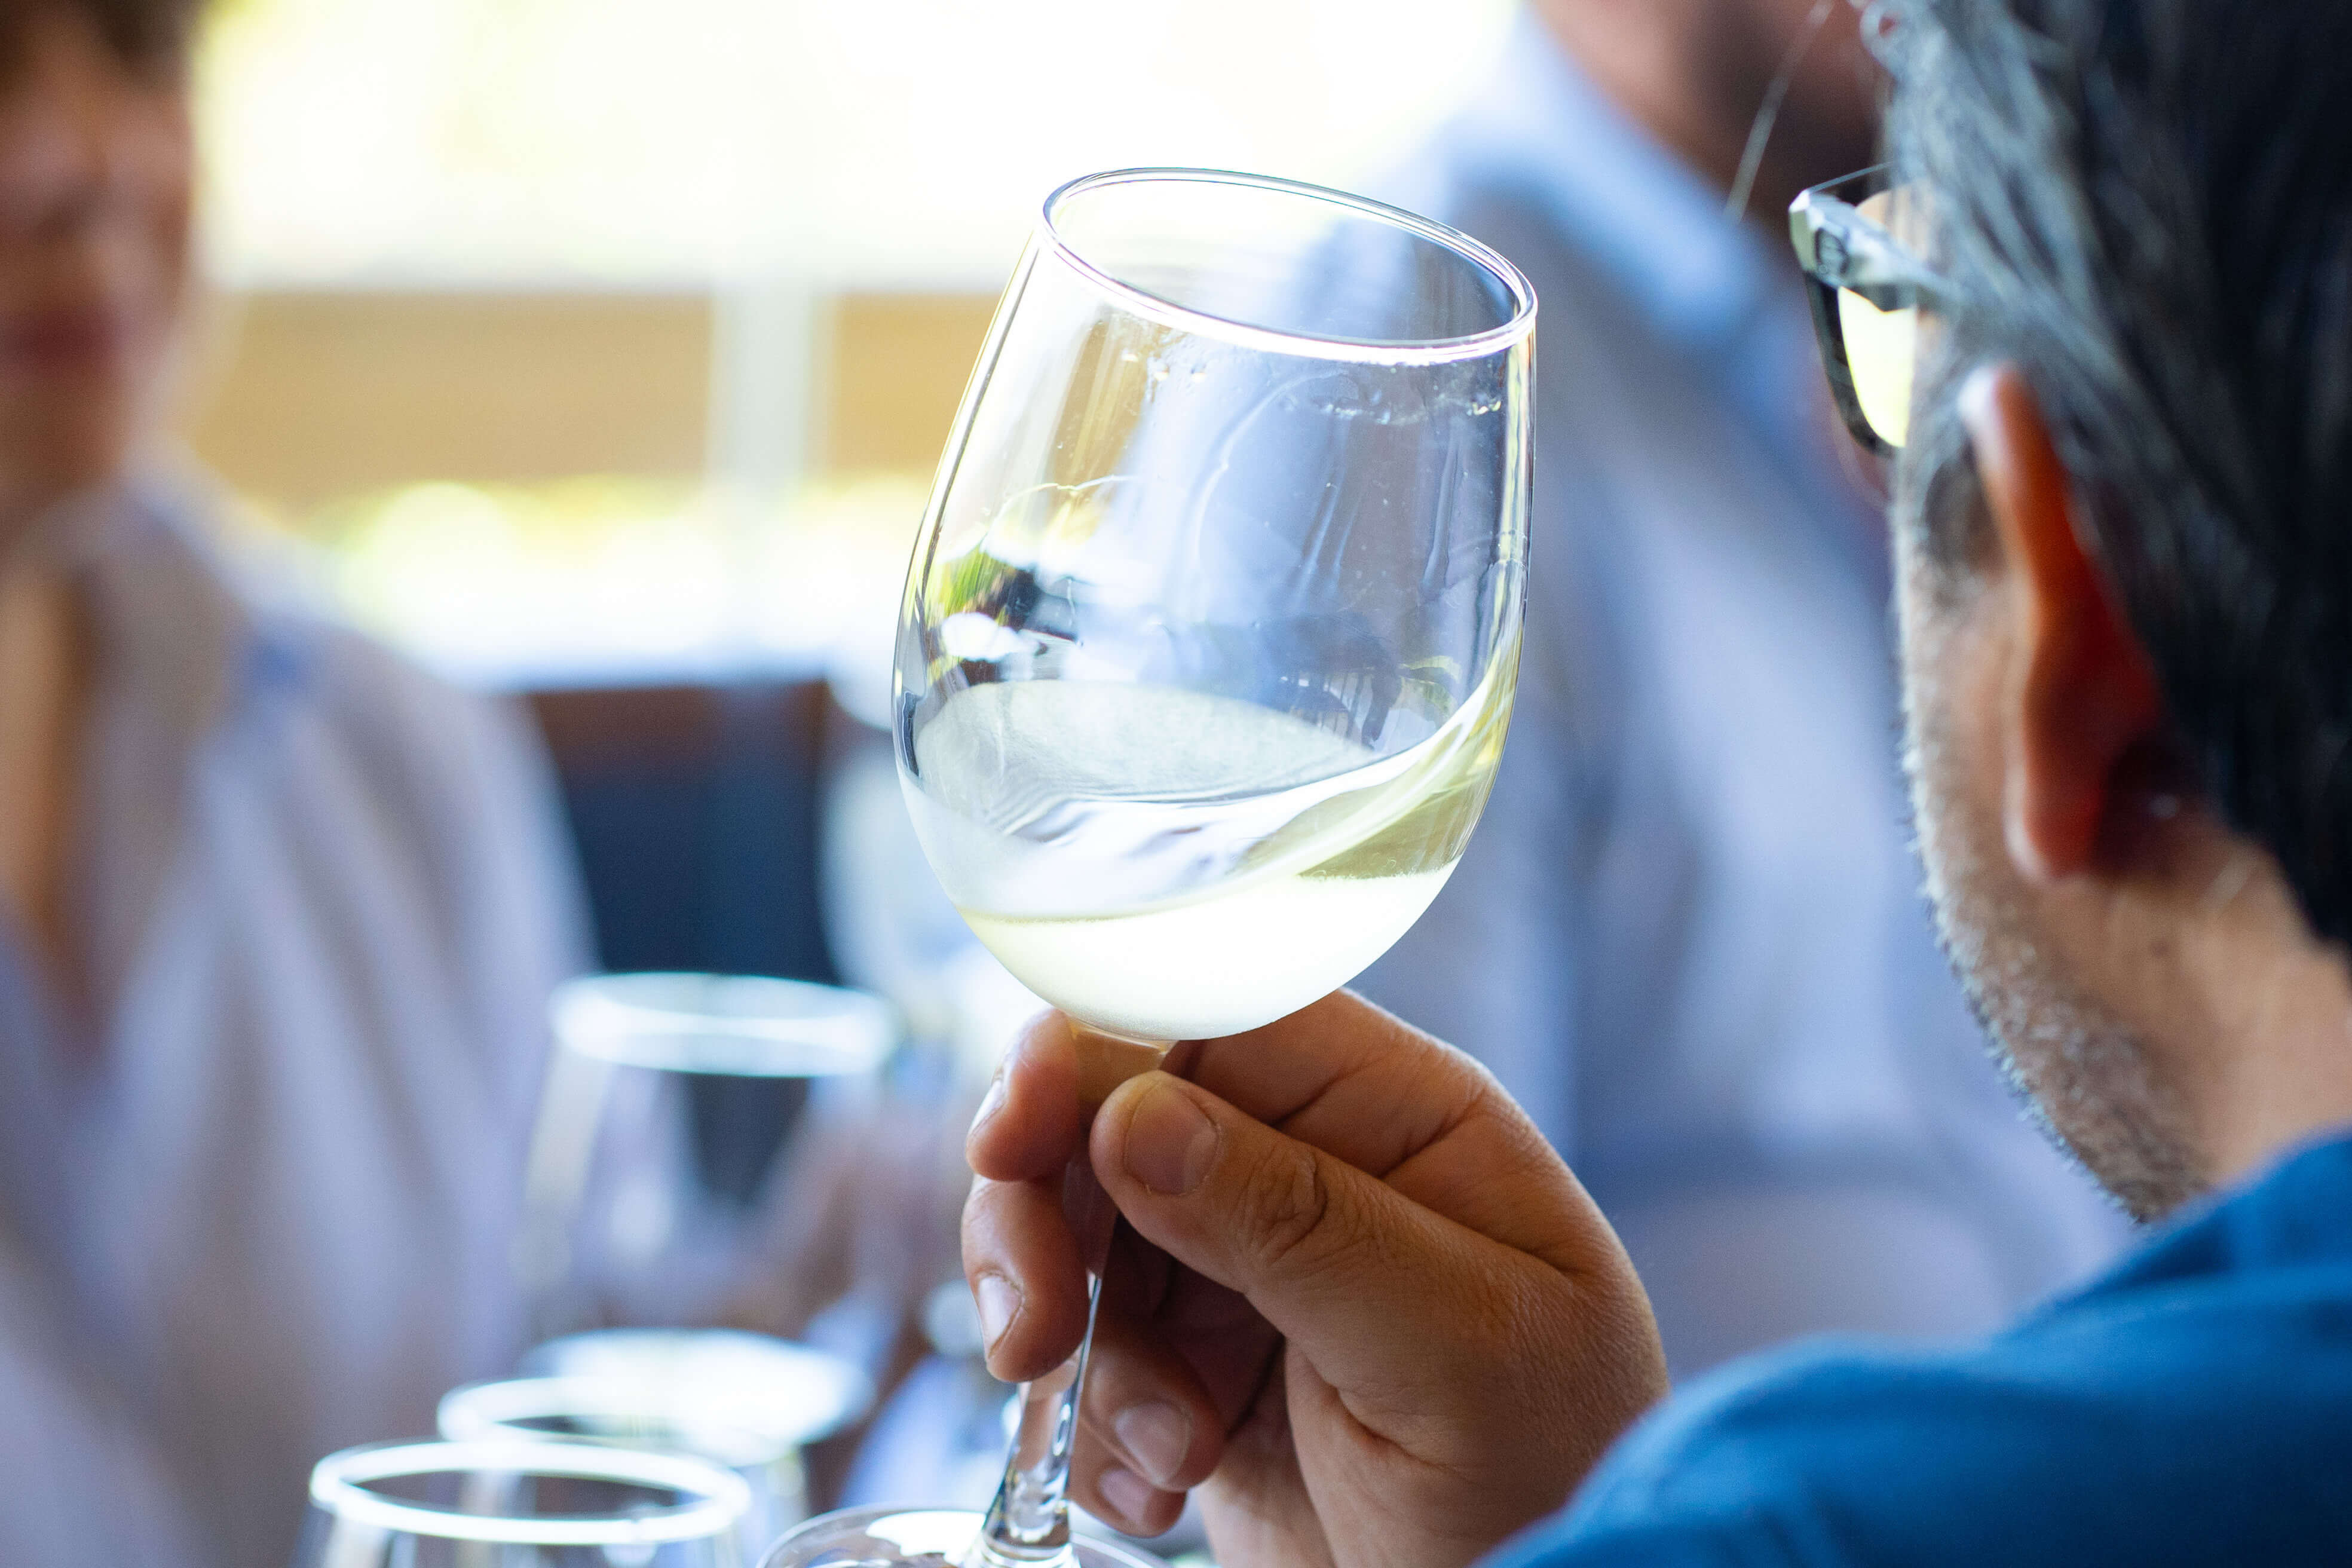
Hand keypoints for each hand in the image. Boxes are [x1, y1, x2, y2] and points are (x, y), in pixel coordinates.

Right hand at [962, 993, 1668, 1567]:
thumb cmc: (1557, 1477)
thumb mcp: (1454, 1353)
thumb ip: (1303, 1226)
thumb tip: (1136, 1115)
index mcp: (1398, 1115)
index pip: (1214, 1018)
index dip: (1090, 1054)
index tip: (1013, 1136)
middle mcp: (1313, 1167)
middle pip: (1112, 1114)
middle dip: (1049, 1217)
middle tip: (1038, 1333)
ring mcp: (1251, 1267)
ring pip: (1081, 1234)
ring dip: (1085, 1347)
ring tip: (1167, 1453)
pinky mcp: (1203, 1367)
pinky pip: (1090, 1351)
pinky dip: (1096, 1427)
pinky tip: (1163, 1491)